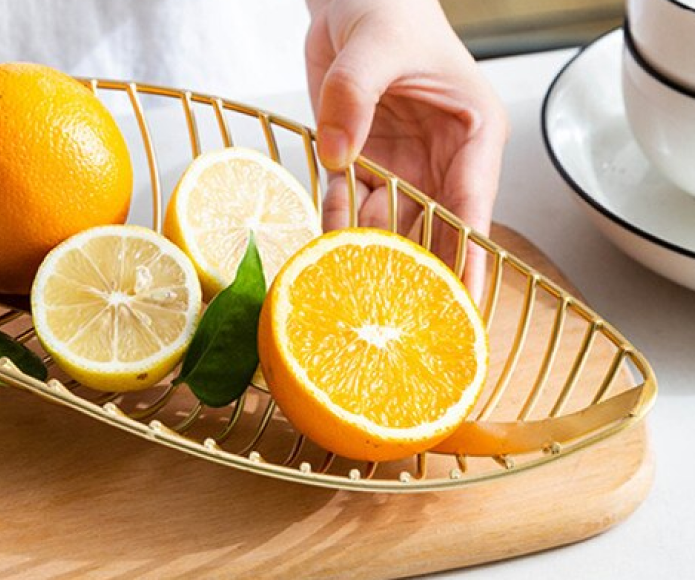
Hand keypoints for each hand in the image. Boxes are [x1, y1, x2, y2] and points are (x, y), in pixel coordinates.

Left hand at [305, 0, 507, 291]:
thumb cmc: (387, 6)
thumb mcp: (377, 42)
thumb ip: (355, 93)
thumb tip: (339, 155)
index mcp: (472, 135)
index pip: (473, 210)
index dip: (467, 262)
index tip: (463, 308)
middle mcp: (442, 163)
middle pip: (435, 235)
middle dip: (420, 279)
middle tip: (405, 329)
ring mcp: (401, 171)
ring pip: (389, 232)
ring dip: (371, 264)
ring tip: (357, 308)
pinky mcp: (362, 168)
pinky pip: (348, 211)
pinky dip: (335, 233)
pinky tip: (323, 262)